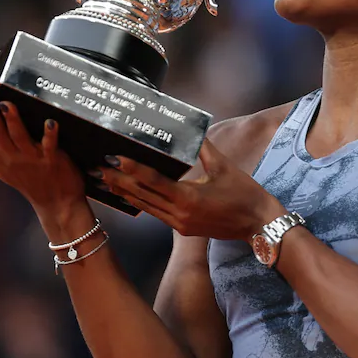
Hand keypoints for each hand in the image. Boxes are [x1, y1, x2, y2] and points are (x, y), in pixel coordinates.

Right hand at [0, 85, 84, 212]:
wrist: (55, 202)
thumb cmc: (24, 179)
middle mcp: (9, 156)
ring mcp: (30, 159)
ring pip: (19, 137)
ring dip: (13, 121)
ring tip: (7, 105)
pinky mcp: (51, 161)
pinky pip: (49, 145)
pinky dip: (50, 134)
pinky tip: (50, 122)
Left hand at [97, 139, 284, 240]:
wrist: (260, 226)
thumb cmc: (245, 195)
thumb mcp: (224, 167)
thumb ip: (204, 148)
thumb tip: (191, 129)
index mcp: (189, 198)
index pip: (154, 181)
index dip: (133, 170)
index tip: (116, 159)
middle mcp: (179, 214)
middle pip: (142, 196)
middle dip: (119, 182)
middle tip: (98, 169)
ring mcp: (180, 224)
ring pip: (146, 207)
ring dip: (125, 193)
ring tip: (106, 180)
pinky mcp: (183, 229)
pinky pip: (156, 214)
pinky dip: (141, 202)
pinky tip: (129, 194)